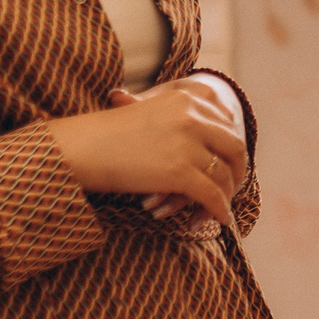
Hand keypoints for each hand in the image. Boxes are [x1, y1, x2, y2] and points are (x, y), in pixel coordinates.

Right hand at [49, 74, 245, 228]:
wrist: (81, 147)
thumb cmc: (107, 135)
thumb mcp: (148, 112)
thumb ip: (178, 117)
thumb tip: (202, 136)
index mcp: (186, 98)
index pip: (226, 120)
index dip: (232, 143)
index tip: (230, 159)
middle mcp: (192, 117)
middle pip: (234, 146)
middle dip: (238, 170)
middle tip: (233, 186)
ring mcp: (187, 144)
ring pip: (224, 175)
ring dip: (227, 195)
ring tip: (222, 207)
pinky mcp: (179, 171)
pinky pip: (212, 195)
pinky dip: (220, 210)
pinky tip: (223, 220)